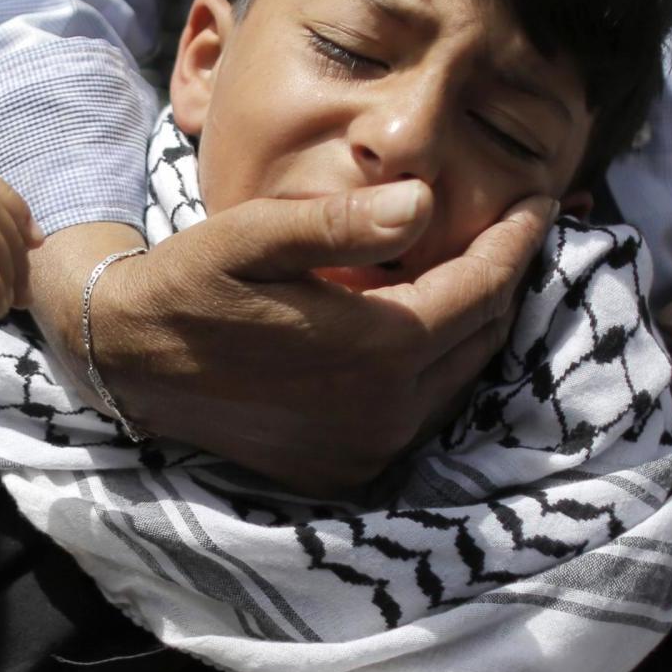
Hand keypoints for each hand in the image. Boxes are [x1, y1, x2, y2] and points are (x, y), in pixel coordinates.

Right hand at [32, 185, 555, 494]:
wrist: (128, 359)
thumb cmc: (191, 283)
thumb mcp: (255, 235)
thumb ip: (342, 223)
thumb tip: (423, 203)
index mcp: (375, 349)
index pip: (483, 290)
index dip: (518, 241)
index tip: (543, 200)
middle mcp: (384, 412)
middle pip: (483, 339)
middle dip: (504, 280)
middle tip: (513, 229)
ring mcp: (367, 450)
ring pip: (459, 382)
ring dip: (474, 327)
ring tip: (475, 272)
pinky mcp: (346, 470)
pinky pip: (422, 415)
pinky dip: (437, 370)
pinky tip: (421, 330)